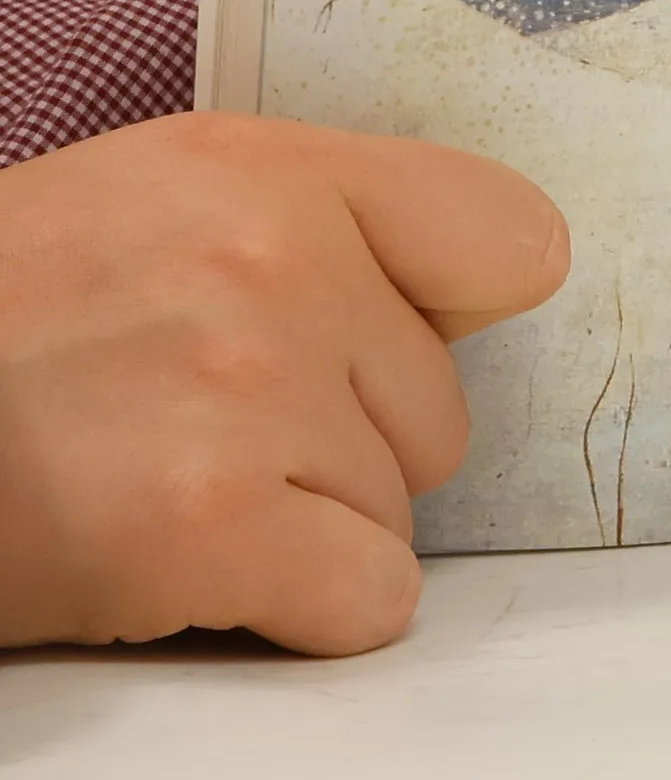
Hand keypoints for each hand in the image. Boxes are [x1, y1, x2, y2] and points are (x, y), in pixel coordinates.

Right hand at [0, 113, 567, 654]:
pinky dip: (303, 610)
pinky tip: (200, 566)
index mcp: (271, 169)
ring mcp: (246, 388)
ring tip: (176, 480)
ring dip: (309, 524)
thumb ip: (325, 223)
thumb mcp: (166, 199)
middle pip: (445, 410)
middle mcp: (275, 259)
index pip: (511, 238)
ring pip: (401, 511)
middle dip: (350, 439)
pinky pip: (369, 600)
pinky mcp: (205, 523)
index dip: (463, 311)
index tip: (397, 340)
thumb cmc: (12, 315)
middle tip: (213, 424)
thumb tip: (473, 301)